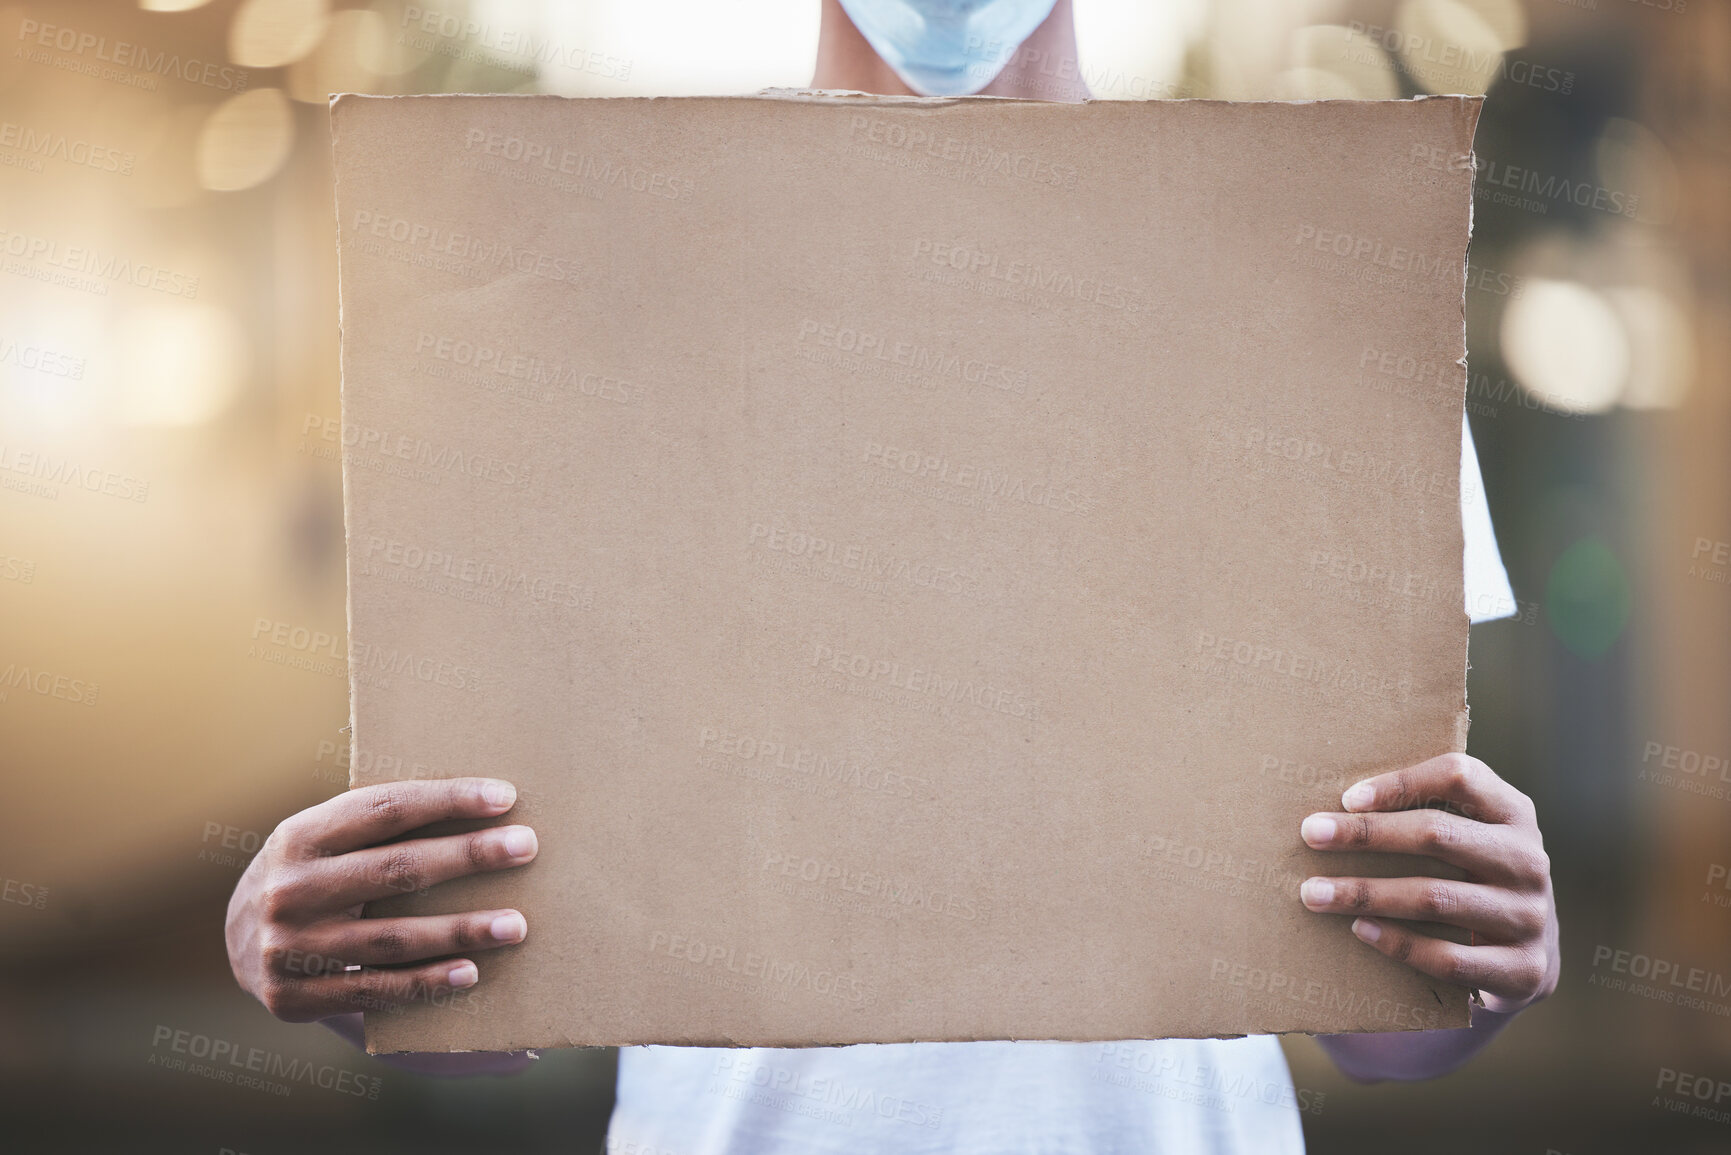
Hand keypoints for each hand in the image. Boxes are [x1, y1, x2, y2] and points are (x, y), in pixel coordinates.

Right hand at [225, 778, 537, 1022]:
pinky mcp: (294, 998)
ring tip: (516, 925)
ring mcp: (289, 947)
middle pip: (395, 870)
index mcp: (299, 836)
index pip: (383, 810)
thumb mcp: (328, 840)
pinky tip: (471, 972)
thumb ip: (381, 826)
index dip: (446, 800)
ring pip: (392, 937)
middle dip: (468, 856)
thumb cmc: (317, 874)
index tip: (504, 796)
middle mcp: (289, 889)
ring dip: (461, 931)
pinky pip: (374, 991)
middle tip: (527, 846)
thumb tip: (482, 806)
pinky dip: (426, 983)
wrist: (239, 942)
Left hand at [1297, 753, 1558, 1013]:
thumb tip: (1333, 807)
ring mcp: (1530, 916)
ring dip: (1365, 893)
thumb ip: (1424, 814)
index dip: (1401, 783)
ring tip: (1314, 892)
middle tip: (1310, 835)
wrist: (1527, 959)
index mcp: (1513, 813)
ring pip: (1435, 898)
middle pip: (1438, 835)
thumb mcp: (1466, 839)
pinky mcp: (1525, 969)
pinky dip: (1398, 943)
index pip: (1459, 777)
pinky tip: (1359, 929)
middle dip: (1366, 834)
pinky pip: (1449, 956)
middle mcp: (1528, 860)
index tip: (1346, 798)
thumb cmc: (1472, 880)